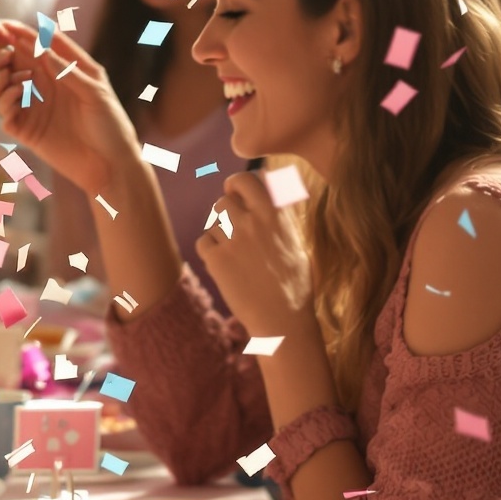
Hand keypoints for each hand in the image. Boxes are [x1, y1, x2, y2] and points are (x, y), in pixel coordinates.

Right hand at [0, 18, 141, 196]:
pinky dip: (5, 100)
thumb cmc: (111, 125)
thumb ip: (68, 71)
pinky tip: (17, 94)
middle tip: (2, 53)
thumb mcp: (96, 93)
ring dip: (0, 76)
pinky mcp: (27, 130)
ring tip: (13, 76)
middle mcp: (44, 85)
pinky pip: (5, 111)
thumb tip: (43, 49)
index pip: (34, 44)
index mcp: (61, 70)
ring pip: (2, 84)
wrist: (110, 166)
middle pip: (11, 62)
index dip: (15, 32)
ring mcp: (33, 107)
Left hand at [195, 174, 315, 338]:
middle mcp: (254, 221)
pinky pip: (203, 242)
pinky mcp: (216, 258)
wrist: (283, 320)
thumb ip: (281, 215)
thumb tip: (273, 186)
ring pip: (214, 220)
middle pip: (224, 198)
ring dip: (220, 234)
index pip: (248, 179)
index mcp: (276, 215)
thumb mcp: (296, 243)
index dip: (239, 185)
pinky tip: (226, 268)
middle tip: (232, 226)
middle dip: (226, 210)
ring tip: (237, 256)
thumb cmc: (294, 285)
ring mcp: (234, 239)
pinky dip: (210, 253)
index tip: (238, 193)